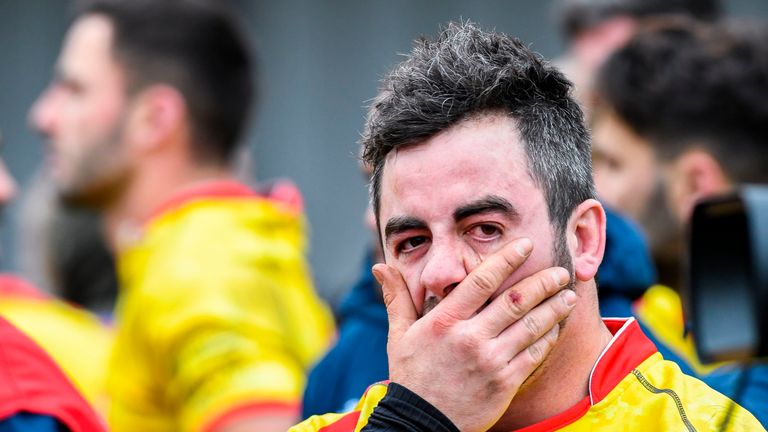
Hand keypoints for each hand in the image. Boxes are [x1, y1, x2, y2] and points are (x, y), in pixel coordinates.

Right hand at [372, 238, 575, 431]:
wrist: (421, 423)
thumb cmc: (411, 376)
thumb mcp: (399, 335)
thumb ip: (397, 298)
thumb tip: (380, 267)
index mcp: (445, 321)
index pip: (481, 281)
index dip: (507, 259)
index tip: (525, 244)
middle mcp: (470, 338)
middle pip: (515, 301)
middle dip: (542, 282)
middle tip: (560, 270)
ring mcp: (490, 361)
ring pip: (531, 326)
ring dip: (554, 308)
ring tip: (568, 294)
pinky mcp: (505, 382)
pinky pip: (534, 355)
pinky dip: (549, 337)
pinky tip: (557, 326)